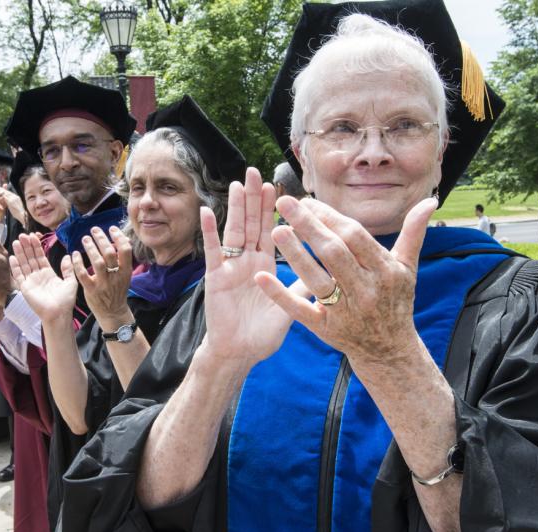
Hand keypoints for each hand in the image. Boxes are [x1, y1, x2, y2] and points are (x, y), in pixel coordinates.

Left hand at [0, 183, 25, 226]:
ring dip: (1, 191)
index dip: (5, 191)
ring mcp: (13, 199)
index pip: (10, 193)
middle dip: (2, 190)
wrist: (22, 216)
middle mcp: (16, 197)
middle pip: (8, 192)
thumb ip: (13, 203)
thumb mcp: (16, 206)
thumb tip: (9, 203)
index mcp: (17, 198)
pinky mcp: (11, 202)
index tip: (1, 190)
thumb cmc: (19, 213)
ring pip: (6, 194)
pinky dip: (1, 196)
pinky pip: (5, 197)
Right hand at [10, 233, 77, 323]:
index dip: (36, 247)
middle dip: (27, 246)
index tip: (33, 236)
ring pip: (24, 264)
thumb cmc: (66, 301)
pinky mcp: (25, 288)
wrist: (59, 313)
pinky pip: (19, 275)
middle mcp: (38, 276)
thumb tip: (68, 256)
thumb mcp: (71, 282)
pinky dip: (15, 266)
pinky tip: (13, 257)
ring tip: (16, 241)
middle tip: (23, 235)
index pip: (40, 257)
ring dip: (20, 253)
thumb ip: (68, 269)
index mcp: (48, 273)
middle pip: (30, 258)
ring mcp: (30, 281)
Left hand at [71, 226, 132, 329]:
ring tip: (85, 239)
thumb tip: (122, 239)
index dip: (118, 237)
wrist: (113, 312)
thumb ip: (122, 259)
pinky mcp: (91, 290)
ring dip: (91, 248)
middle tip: (94, 230)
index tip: (111, 229)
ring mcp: (103, 283)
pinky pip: (82, 274)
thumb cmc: (117, 290)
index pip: (125, 250)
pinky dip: (78, 263)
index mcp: (126, 271)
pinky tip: (74, 255)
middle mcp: (115, 276)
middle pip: (110, 253)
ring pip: (97, 262)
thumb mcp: (124, 275)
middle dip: (101, 239)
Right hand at [200, 167, 293, 370]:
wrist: (239, 354)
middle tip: (257, 171)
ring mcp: (231, 268)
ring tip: (239, 182)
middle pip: (252, 224)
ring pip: (235, 231)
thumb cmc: (262, 334)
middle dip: (255, 198)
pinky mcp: (216, 278)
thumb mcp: (290, 307)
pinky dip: (210, 232)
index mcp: (266, 266)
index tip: (279, 186)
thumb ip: (303, 286)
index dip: (274, 209)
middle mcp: (248, 262)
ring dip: (236, 207)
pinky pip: (213, 251)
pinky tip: (208, 211)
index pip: (272, 231)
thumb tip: (329, 270)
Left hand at [256, 196, 436, 362]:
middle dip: (308, 226)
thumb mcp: (407, 268)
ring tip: (275, 230)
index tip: (307, 201)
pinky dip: (280, 294)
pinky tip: (261, 277)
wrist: (390, 350)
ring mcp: (345, 312)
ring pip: (316, 279)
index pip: (354, 236)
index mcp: (384, 271)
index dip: (330, 217)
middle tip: (284, 203)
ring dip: (294, 254)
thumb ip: (413, 233)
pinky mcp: (325, 330)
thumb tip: (429, 200)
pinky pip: (300, 310)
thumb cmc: (396, 301)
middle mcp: (365, 290)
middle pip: (333, 253)